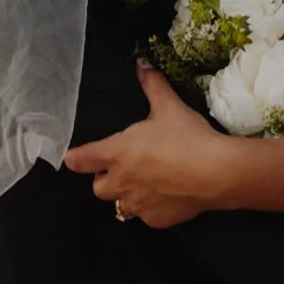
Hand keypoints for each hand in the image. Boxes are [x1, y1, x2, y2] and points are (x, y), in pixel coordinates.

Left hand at [63, 63, 223, 228]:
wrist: (214, 173)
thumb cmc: (186, 136)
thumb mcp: (169, 105)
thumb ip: (153, 85)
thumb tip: (141, 63)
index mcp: (119, 152)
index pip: (85, 158)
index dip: (76, 158)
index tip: (70, 159)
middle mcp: (122, 182)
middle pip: (98, 188)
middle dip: (105, 178)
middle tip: (121, 167)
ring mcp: (138, 204)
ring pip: (121, 206)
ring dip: (126, 195)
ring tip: (144, 183)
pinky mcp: (156, 220)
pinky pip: (145, 216)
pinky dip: (150, 207)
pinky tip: (167, 196)